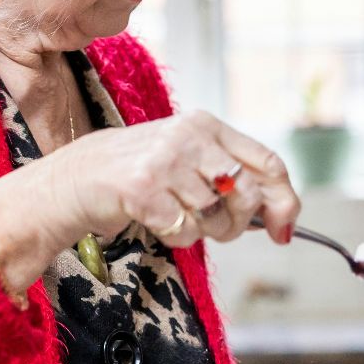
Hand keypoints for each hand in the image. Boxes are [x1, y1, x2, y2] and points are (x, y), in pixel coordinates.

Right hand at [62, 109, 301, 249]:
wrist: (79, 177)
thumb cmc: (142, 172)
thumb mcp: (189, 160)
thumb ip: (233, 178)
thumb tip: (283, 214)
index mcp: (206, 125)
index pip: (267, 162)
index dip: (284, 201)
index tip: (283, 229)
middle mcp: (188, 138)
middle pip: (246, 194)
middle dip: (239, 224)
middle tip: (220, 229)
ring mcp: (164, 162)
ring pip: (216, 217)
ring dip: (204, 233)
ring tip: (180, 219)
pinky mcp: (143, 190)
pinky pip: (184, 231)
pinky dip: (177, 238)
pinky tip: (159, 222)